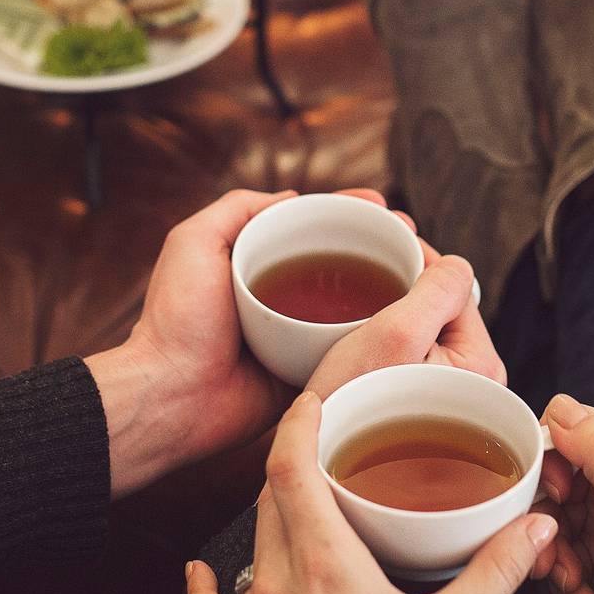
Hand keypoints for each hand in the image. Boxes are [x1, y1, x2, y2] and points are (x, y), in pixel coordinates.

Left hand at [84, 188, 440, 496]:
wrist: (171, 397)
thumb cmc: (176, 320)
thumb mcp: (193, 242)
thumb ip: (236, 209)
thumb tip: (292, 196)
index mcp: (257, 265)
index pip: (313, 229)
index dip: (350, 214)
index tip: (383, 206)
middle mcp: (282, 299)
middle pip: (342, 265)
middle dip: (382, 249)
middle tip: (416, 240)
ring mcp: (297, 338)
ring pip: (354, 308)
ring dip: (390, 290)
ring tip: (423, 273)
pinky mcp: (308, 375)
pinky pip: (350, 353)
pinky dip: (379, 338)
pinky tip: (409, 323)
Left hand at [184, 391, 558, 593]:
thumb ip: (496, 573)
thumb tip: (538, 527)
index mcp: (325, 568)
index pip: (290, 467)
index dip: (300, 421)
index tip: (319, 397)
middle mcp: (279, 587)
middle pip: (269, 494)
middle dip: (295, 456)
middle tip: (328, 435)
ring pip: (253, 540)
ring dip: (273, 508)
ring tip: (304, 490)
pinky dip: (205, 583)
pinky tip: (200, 574)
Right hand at [305, 239, 503, 398]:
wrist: (312, 476)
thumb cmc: (349, 412)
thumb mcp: (395, 337)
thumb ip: (436, 290)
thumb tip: (456, 264)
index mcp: (482, 368)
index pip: (456, 290)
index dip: (419, 266)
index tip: (385, 251)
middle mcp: (476, 389)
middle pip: (440, 313)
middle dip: (403, 296)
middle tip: (360, 294)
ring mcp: (449, 402)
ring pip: (422, 336)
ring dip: (391, 321)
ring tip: (353, 323)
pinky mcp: (419, 412)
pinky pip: (407, 362)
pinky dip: (384, 349)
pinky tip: (355, 353)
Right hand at [538, 395, 593, 593]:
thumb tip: (560, 410)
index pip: (567, 424)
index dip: (550, 458)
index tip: (557, 497)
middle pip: (554, 477)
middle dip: (548, 520)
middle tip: (555, 556)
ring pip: (555, 520)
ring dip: (557, 557)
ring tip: (577, 585)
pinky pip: (567, 553)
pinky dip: (569, 580)